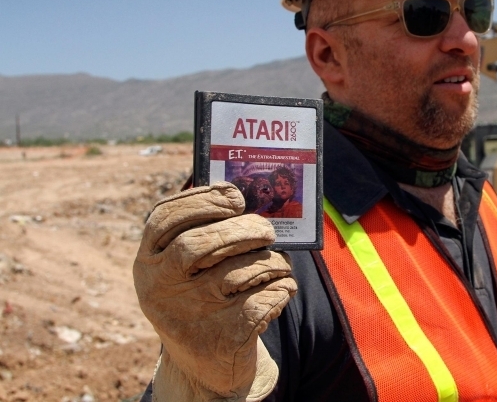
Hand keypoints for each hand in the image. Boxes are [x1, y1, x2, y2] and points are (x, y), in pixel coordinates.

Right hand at [133, 182, 296, 400]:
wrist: (205, 367)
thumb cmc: (203, 298)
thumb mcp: (187, 269)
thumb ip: (205, 233)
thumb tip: (248, 196)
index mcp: (148, 262)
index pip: (164, 218)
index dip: (203, 200)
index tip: (235, 197)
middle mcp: (160, 288)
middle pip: (201, 243)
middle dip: (243, 229)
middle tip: (266, 230)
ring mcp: (189, 316)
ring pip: (241, 272)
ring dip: (272, 262)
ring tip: (279, 264)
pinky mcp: (222, 340)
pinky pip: (264, 300)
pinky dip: (282, 289)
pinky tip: (282, 289)